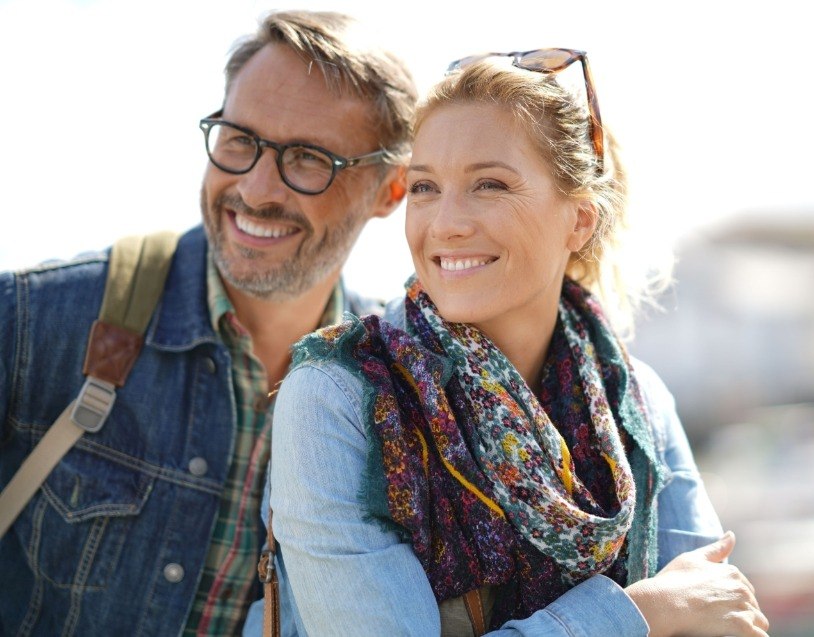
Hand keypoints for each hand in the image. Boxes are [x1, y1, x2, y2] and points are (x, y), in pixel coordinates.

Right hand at [625, 531, 769, 636]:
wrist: (664, 602)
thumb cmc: (673, 580)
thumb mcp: (692, 558)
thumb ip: (716, 549)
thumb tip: (731, 534)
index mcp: (732, 573)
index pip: (745, 588)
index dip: (733, 597)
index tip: (719, 605)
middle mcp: (741, 589)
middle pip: (753, 605)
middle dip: (743, 611)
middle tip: (721, 618)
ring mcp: (743, 608)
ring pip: (759, 621)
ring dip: (750, 626)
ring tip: (731, 629)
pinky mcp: (742, 627)